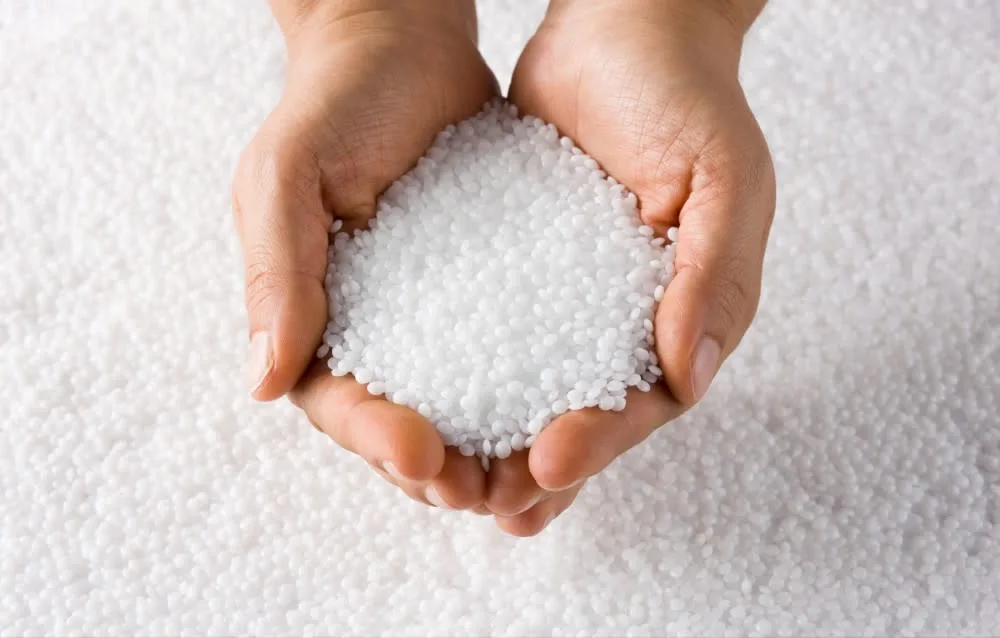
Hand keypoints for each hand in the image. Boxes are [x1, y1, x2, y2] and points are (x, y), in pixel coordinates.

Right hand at [232, 1, 497, 510]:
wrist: (403, 48)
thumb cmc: (334, 102)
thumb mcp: (288, 175)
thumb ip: (278, 274)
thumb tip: (264, 382)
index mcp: (312, 314)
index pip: (336, 398)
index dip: (374, 436)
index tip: (422, 454)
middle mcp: (373, 328)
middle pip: (401, 422)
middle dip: (442, 469)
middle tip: (489, 494)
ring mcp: (434, 316)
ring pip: (461, 405)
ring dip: (492, 451)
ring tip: (535, 481)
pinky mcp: (489, 291)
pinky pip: (510, 353)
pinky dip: (534, 391)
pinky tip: (570, 411)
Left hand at [485, 0, 775, 534]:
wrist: (622, 30)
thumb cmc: (686, 96)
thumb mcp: (723, 177)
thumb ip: (713, 275)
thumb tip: (688, 378)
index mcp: (690, 312)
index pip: (648, 400)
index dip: (602, 440)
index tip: (547, 464)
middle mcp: (633, 319)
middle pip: (587, 414)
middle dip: (540, 467)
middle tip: (489, 507)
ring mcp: (576, 299)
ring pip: (536, 389)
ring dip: (497, 441)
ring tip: (450, 485)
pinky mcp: (524, 270)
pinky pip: (496, 334)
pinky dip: (467, 375)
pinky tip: (428, 404)